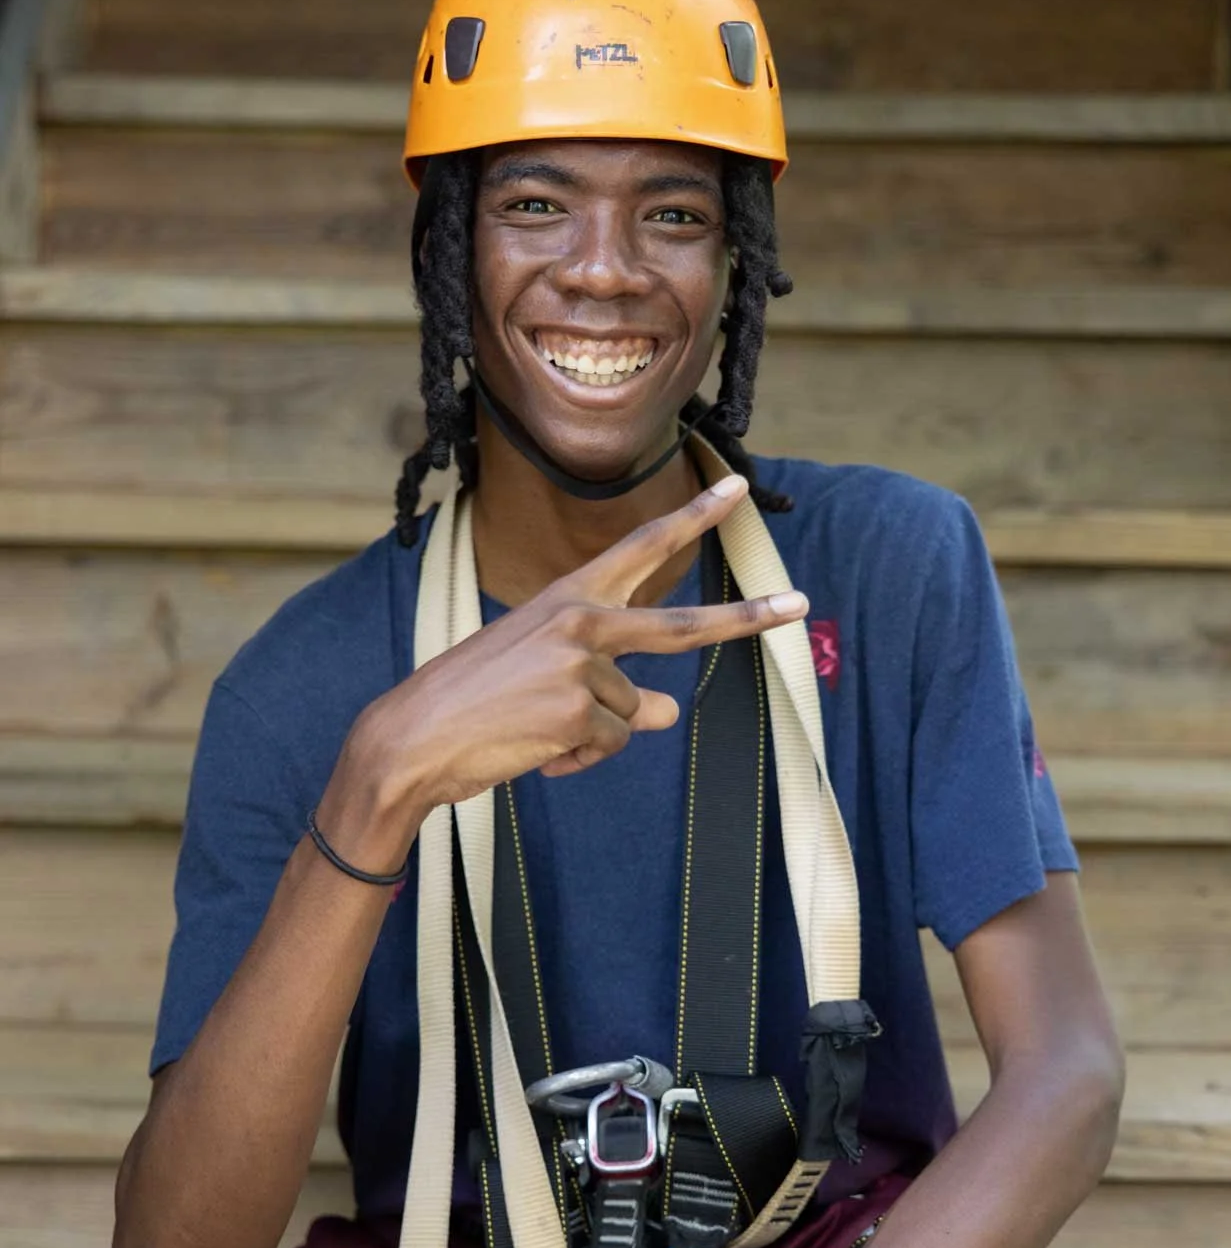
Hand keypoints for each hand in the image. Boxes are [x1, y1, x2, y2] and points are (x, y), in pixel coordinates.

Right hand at [355, 474, 807, 815]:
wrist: (414, 737)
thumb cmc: (477, 705)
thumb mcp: (545, 680)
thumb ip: (611, 684)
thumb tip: (670, 712)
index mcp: (568, 598)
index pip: (640, 548)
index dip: (691, 518)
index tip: (734, 488)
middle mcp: (580, 621)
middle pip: (682, 624)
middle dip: (747, 618)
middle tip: (801, 604)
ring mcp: (581, 665)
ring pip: (632, 715)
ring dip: (592, 735)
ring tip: (534, 729)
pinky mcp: (577, 712)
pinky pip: (609, 746)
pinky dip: (577, 759)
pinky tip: (533, 749)